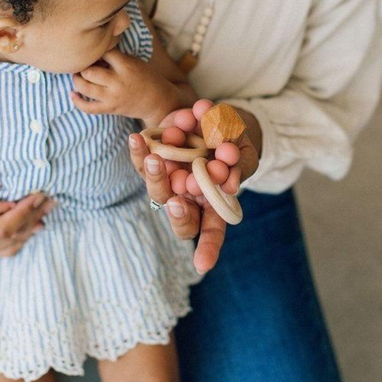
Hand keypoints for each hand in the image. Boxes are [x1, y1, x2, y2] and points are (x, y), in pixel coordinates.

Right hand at [0, 165, 54, 258]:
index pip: (2, 230)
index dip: (22, 213)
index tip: (37, 195)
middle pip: (12, 237)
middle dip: (33, 216)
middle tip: (50, 197)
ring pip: (15, 243)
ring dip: (33, 223)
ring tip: (48, 205)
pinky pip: (10, 243)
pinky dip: (25, 230)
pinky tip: (38, 217)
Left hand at [70, 49, 172, 122]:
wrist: (157, 101)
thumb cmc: (144, 77)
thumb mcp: (134, 62)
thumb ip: (116, 57)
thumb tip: (93, 54)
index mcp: (126, 66)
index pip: (102, 53)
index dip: (96, 51)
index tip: (96, 53)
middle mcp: (118, 82)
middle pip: (89, 71)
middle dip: (83, 67)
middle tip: (83, 65)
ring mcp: (113, 97)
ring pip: (85, 88)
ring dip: (77, 80)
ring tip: (78, 76)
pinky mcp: (110, 109)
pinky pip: (88, 107)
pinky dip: (77, 101)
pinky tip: (73, 94)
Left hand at [129, 100, 259, 273]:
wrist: (215, 115)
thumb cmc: (234, 142)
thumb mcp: (244, 154)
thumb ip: (239, 167)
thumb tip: (231, 185)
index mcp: (213, 203)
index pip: (211, 230)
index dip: (208, 247)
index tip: (202, 265)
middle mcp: (189, 196)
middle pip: (179, 212)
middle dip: (178, 210)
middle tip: (178, 199)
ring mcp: (170, 178)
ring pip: (157, 188)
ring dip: (156, 176)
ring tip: (155, 159)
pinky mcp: (154, 157)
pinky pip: (142, 159)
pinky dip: (140, 150)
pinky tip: (137, 139)